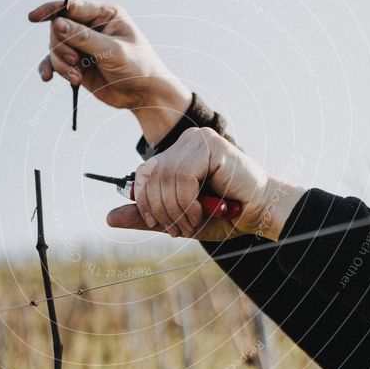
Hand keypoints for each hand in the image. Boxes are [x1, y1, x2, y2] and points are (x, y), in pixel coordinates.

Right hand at [28, 0, 191, 143]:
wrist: (144, 95)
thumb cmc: (138, 67)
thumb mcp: (113, 51)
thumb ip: (84, 38)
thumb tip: (57, 24)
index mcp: (104, 14)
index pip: (71, 6)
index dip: (51, 10)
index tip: (34, 17)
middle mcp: (91, 27)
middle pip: (58, 28)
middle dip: (61, 45)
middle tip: (74, 60)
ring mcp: (83, 46)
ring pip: (55, 47)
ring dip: (60, 62)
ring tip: (76, 77)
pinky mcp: (78, 64)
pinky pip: (55, 63)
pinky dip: (51, 69)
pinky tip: (47, 78)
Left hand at [107, 127, 305, 241]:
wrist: (260, 214)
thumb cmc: (224, 215)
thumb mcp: (177, 219)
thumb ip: (146, 217)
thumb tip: (109, 218)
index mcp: (176, 155)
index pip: (142, 176)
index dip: (145, 204)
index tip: (161, 225)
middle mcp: (185, 142)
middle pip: (150, 176)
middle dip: (161, 210)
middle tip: (179, 228)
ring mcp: (197, 140)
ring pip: (165, 178)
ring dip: (177, 210)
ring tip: (194, 221)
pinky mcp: (210, 145)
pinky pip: (183, 176)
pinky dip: (188, 201)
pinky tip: (203, 209)